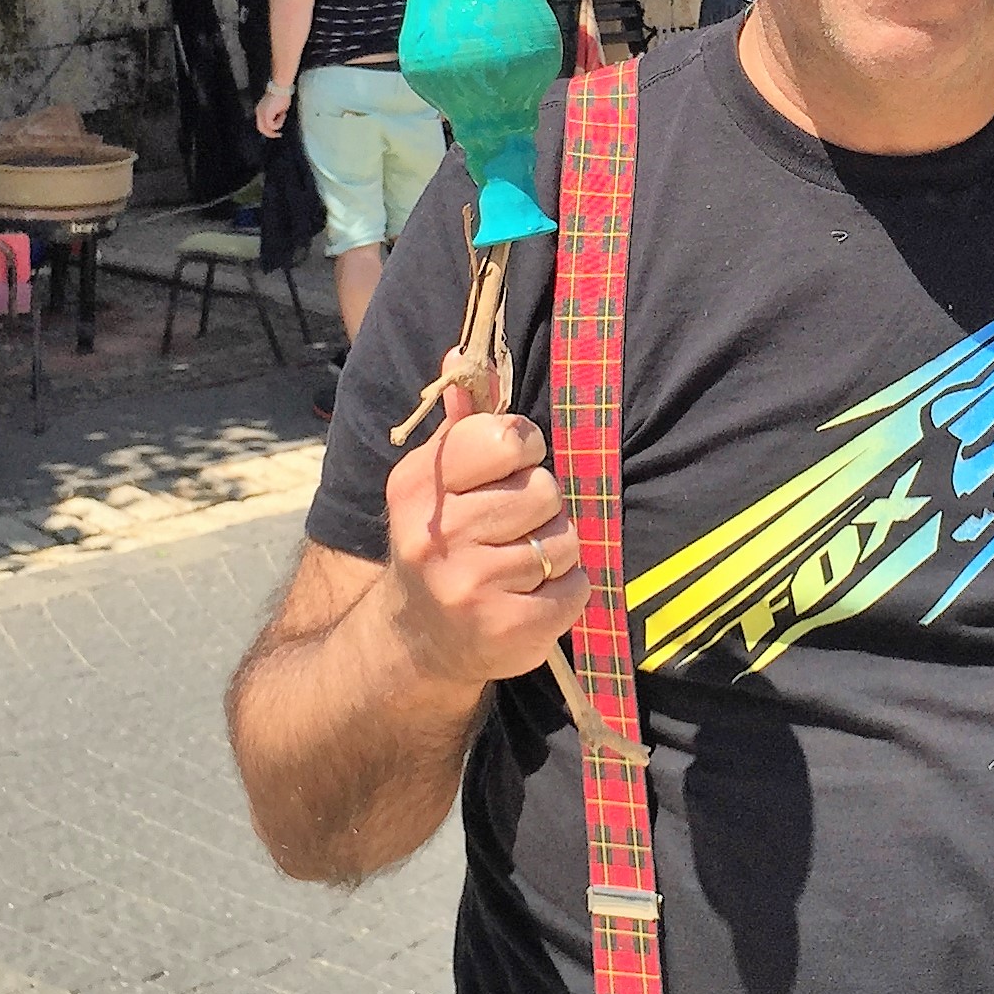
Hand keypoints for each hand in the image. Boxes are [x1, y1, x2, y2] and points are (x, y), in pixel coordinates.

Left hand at [255, 85, 291, 139]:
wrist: (280, 88)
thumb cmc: (281, 95)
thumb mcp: (278, 107)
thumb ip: (276, 115)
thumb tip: (279, 120)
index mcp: (260, 110)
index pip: (261, 124)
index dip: (268, 129)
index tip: (276, 131)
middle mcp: (258, 112)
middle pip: (261, 129)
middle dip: (270, 134)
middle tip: (278, 135)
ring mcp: (261, 114)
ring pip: (267, 128)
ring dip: (278, 125)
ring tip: (283, 115)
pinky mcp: (266, 115)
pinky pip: (272, 125)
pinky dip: (279, 122)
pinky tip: (283, 114)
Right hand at [382, 387, 587, 694]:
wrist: (419, 640)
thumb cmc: (441, 541)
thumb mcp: (437, 480)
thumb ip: (460, 421)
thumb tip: (461, 353)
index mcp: (417, 485)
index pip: (506, 437)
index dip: (525, 447)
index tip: (512, 466)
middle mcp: (437, 535)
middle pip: (544, 490)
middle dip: (541, 506)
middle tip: (512, 526)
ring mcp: (469, 586)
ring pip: (565, 540)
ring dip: (555, 551)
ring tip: (521, 564)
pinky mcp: (506, 630)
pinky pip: (576, 586)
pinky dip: (567, 590)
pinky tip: (532, 596)